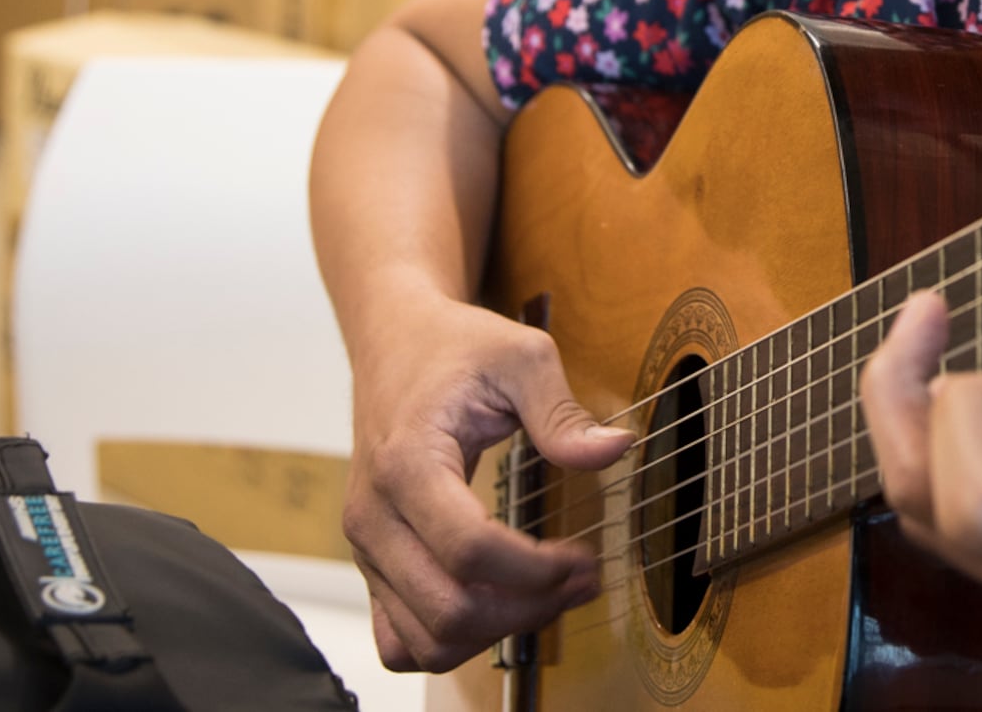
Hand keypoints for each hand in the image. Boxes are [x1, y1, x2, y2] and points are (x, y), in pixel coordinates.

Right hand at [343, 292, 634, 670]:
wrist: (395, 341)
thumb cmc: (454, 347)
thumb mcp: (519, 356)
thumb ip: (562, 411)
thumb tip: (615, 450)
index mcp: (406, 464)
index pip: (470, 550)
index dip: (538, 569)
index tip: (586, 556)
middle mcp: (374, 515)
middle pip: (448, 608)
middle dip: (527, 609)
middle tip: (581, 581)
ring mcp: (366, 546)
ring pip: (423, 639)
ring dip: (494, 635)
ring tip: (550, 598)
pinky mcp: (372, 562)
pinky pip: (398, 638)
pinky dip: (450, 641)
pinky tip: (499, 609)